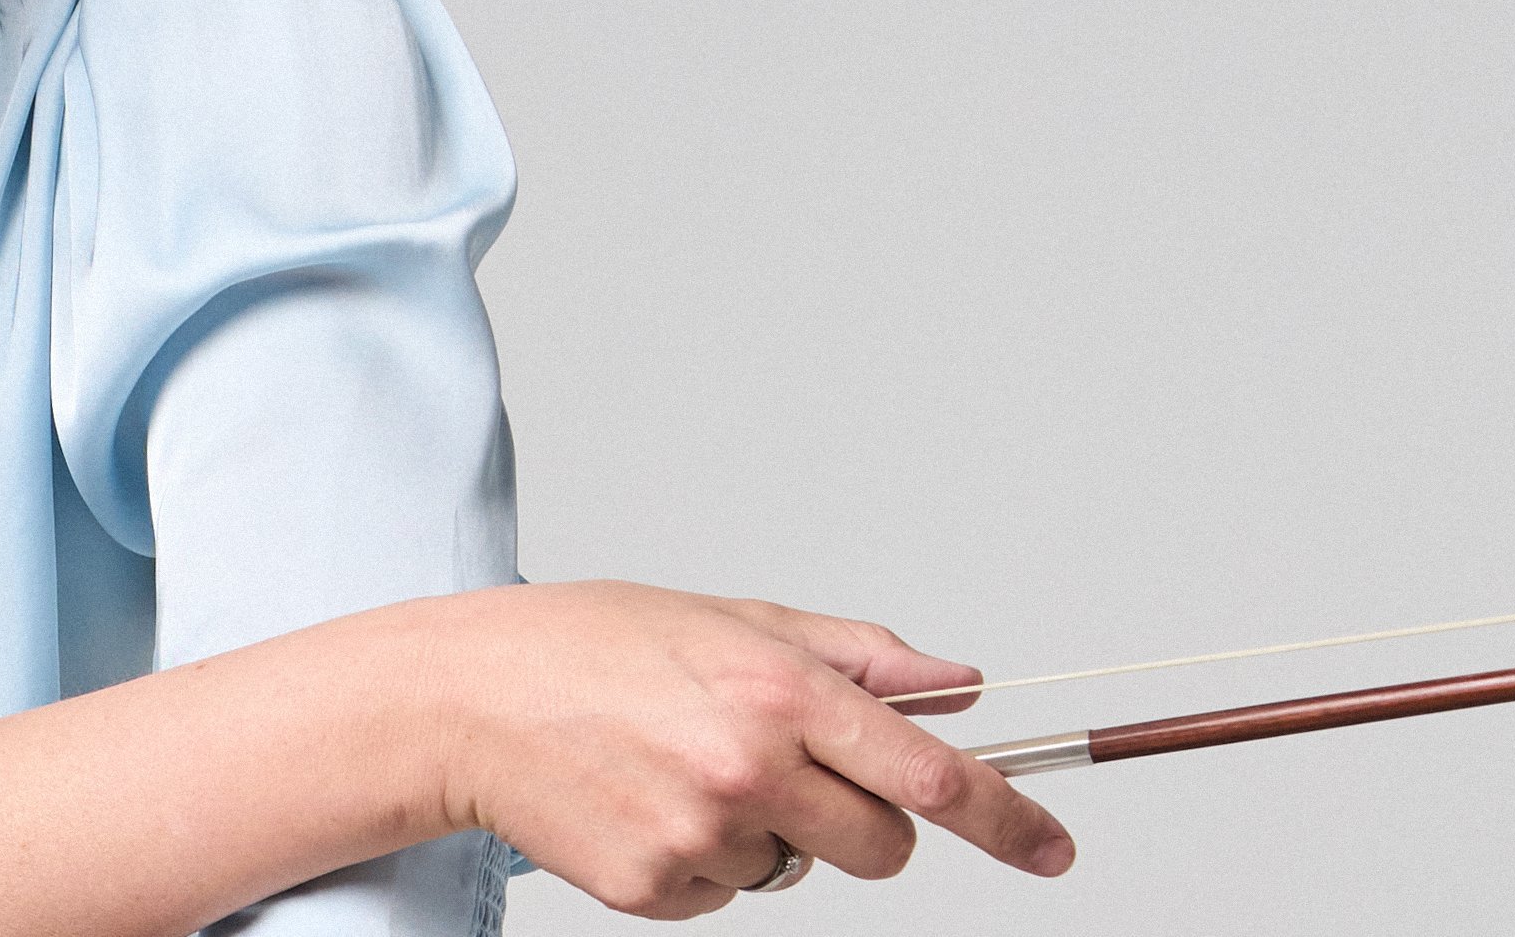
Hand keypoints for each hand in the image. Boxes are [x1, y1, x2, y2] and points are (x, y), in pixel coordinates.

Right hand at [408, 580, 1075, 919]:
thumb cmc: (588, 644)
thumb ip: (855, 654)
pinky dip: (700, 862)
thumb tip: (956, 682)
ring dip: (764, 833)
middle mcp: (752, 770)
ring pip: (796, 869)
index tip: (1053, 849)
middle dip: (864, 823)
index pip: (932, 775)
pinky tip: (643, 803)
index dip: (1009, 821)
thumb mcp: (730, 618)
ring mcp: (702, 838)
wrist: (460, 701)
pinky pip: (725, 896)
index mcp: (781, 692)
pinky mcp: (654, 891)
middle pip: (883, 847)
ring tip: (679, 770)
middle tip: (788, 773)